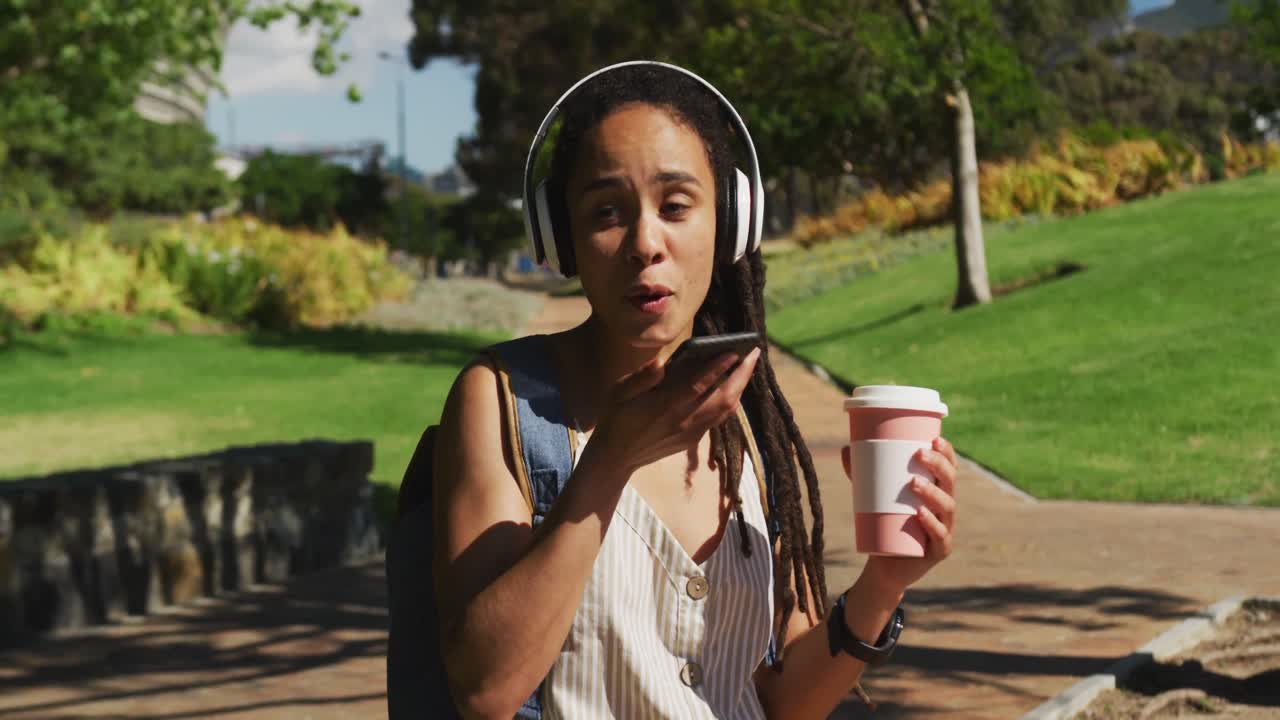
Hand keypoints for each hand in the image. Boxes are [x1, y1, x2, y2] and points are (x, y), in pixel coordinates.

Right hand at [592, 347, 760, 473]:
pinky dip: (731, 400)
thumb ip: (642, 378)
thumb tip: (660, 362)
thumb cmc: (616, 417)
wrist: (616, 456)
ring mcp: (691, 432)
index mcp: (663, 406)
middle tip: (754, 352)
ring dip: (740, 387)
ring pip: (726, 409)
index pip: (698, 384)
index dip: (718, 368)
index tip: (734, 351)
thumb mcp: (619, 393)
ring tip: (747, 366)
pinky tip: (733, 386)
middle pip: (722, 397)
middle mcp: (683, 420)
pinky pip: (719, 417)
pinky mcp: (693, 439)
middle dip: (741, 374)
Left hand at [841, 436, 957, 597]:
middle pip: (951, 483)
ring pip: (947, 507)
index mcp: (938, 493)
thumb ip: (861, 474)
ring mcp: (945, 530)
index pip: (950, 469)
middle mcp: (945, 510)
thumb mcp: (873, 497)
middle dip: (938, 466)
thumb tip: (845, 448)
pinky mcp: (938, 551)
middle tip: (919, 454)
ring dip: (933, 493)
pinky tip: (921, 514)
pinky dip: (931, 524)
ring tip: (914, 482)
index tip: (935, 438)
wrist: (885, 565)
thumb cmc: (885, 524)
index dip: (947, 453)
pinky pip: (940, 536)